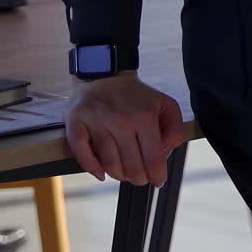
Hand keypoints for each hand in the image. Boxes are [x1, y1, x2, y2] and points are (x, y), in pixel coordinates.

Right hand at [64, 71, 185, 185]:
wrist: (105, 73)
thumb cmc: (135, 95)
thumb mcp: (164, 104)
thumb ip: (175, 129)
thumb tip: (167, 152)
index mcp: (144, 115)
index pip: (153, 160)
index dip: (157, 176)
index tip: (157, 179)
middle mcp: (120, 119)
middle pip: (132, 168)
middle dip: (139, 178)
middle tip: (140, 175)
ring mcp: (96, 121)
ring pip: (110, 165)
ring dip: (119, 174)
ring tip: (124, 170)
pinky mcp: (76, 123)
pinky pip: (83, 156)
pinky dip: (93, 169)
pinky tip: (101, 172)